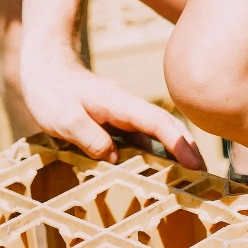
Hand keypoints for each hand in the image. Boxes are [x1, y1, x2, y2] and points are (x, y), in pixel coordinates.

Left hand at [21, 52, 204, 168]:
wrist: (45, 66)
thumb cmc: (52, 91)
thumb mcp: (64, 118)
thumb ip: (89, 137)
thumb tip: (114, 158)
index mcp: (120, 103)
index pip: (158, 122)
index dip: (179, 142)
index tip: (196, 163)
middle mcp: (127, 107)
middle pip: (165, 127)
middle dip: (186, 148)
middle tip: (203, 176)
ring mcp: (122, 114)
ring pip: (153, 134)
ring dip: (170, 154)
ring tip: (185, 181)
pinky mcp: (114, 121)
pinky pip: (137, 139)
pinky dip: (150, 154)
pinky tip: (151, 174)